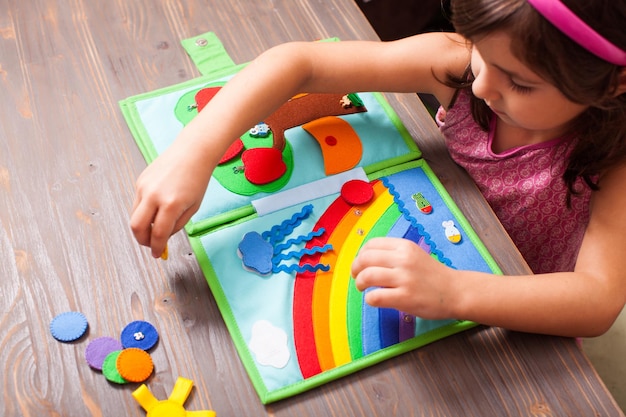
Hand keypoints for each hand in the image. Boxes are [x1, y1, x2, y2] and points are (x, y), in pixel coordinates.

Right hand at [130, 140, 211, 257]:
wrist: (192, 152)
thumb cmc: (197, 179)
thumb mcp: (193, 207)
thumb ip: (177, 225)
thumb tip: (163, 238)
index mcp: (171, 204)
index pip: (158, 234)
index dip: (157, 248)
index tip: (157, 254)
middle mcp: (153, 195)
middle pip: (137, 227)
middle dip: (142, 240)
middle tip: (151, 244)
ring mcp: (144, 187)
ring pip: (134, 215)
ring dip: (143, 226)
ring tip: (156, 228)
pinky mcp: (140, 181)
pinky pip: (137, 203)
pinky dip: (144, 212)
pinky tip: (156, 209)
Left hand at [351, 237, 456, 319]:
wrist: (456, 291)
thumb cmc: (432, 274)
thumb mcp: (413, 255)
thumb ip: (393, 254)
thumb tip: (364, 260)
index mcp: (404, 246)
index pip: (371, 244)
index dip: (360, 255)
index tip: (361, 264)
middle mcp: (404, 259)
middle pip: (365, 259)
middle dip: (355, 269)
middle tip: (357, 277)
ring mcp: (405, 278)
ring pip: (367, 276)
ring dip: (360, 283)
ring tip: (363, 288)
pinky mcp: (405, 298)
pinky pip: (375, 297)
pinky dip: (369, 299)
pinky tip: (375, 299)